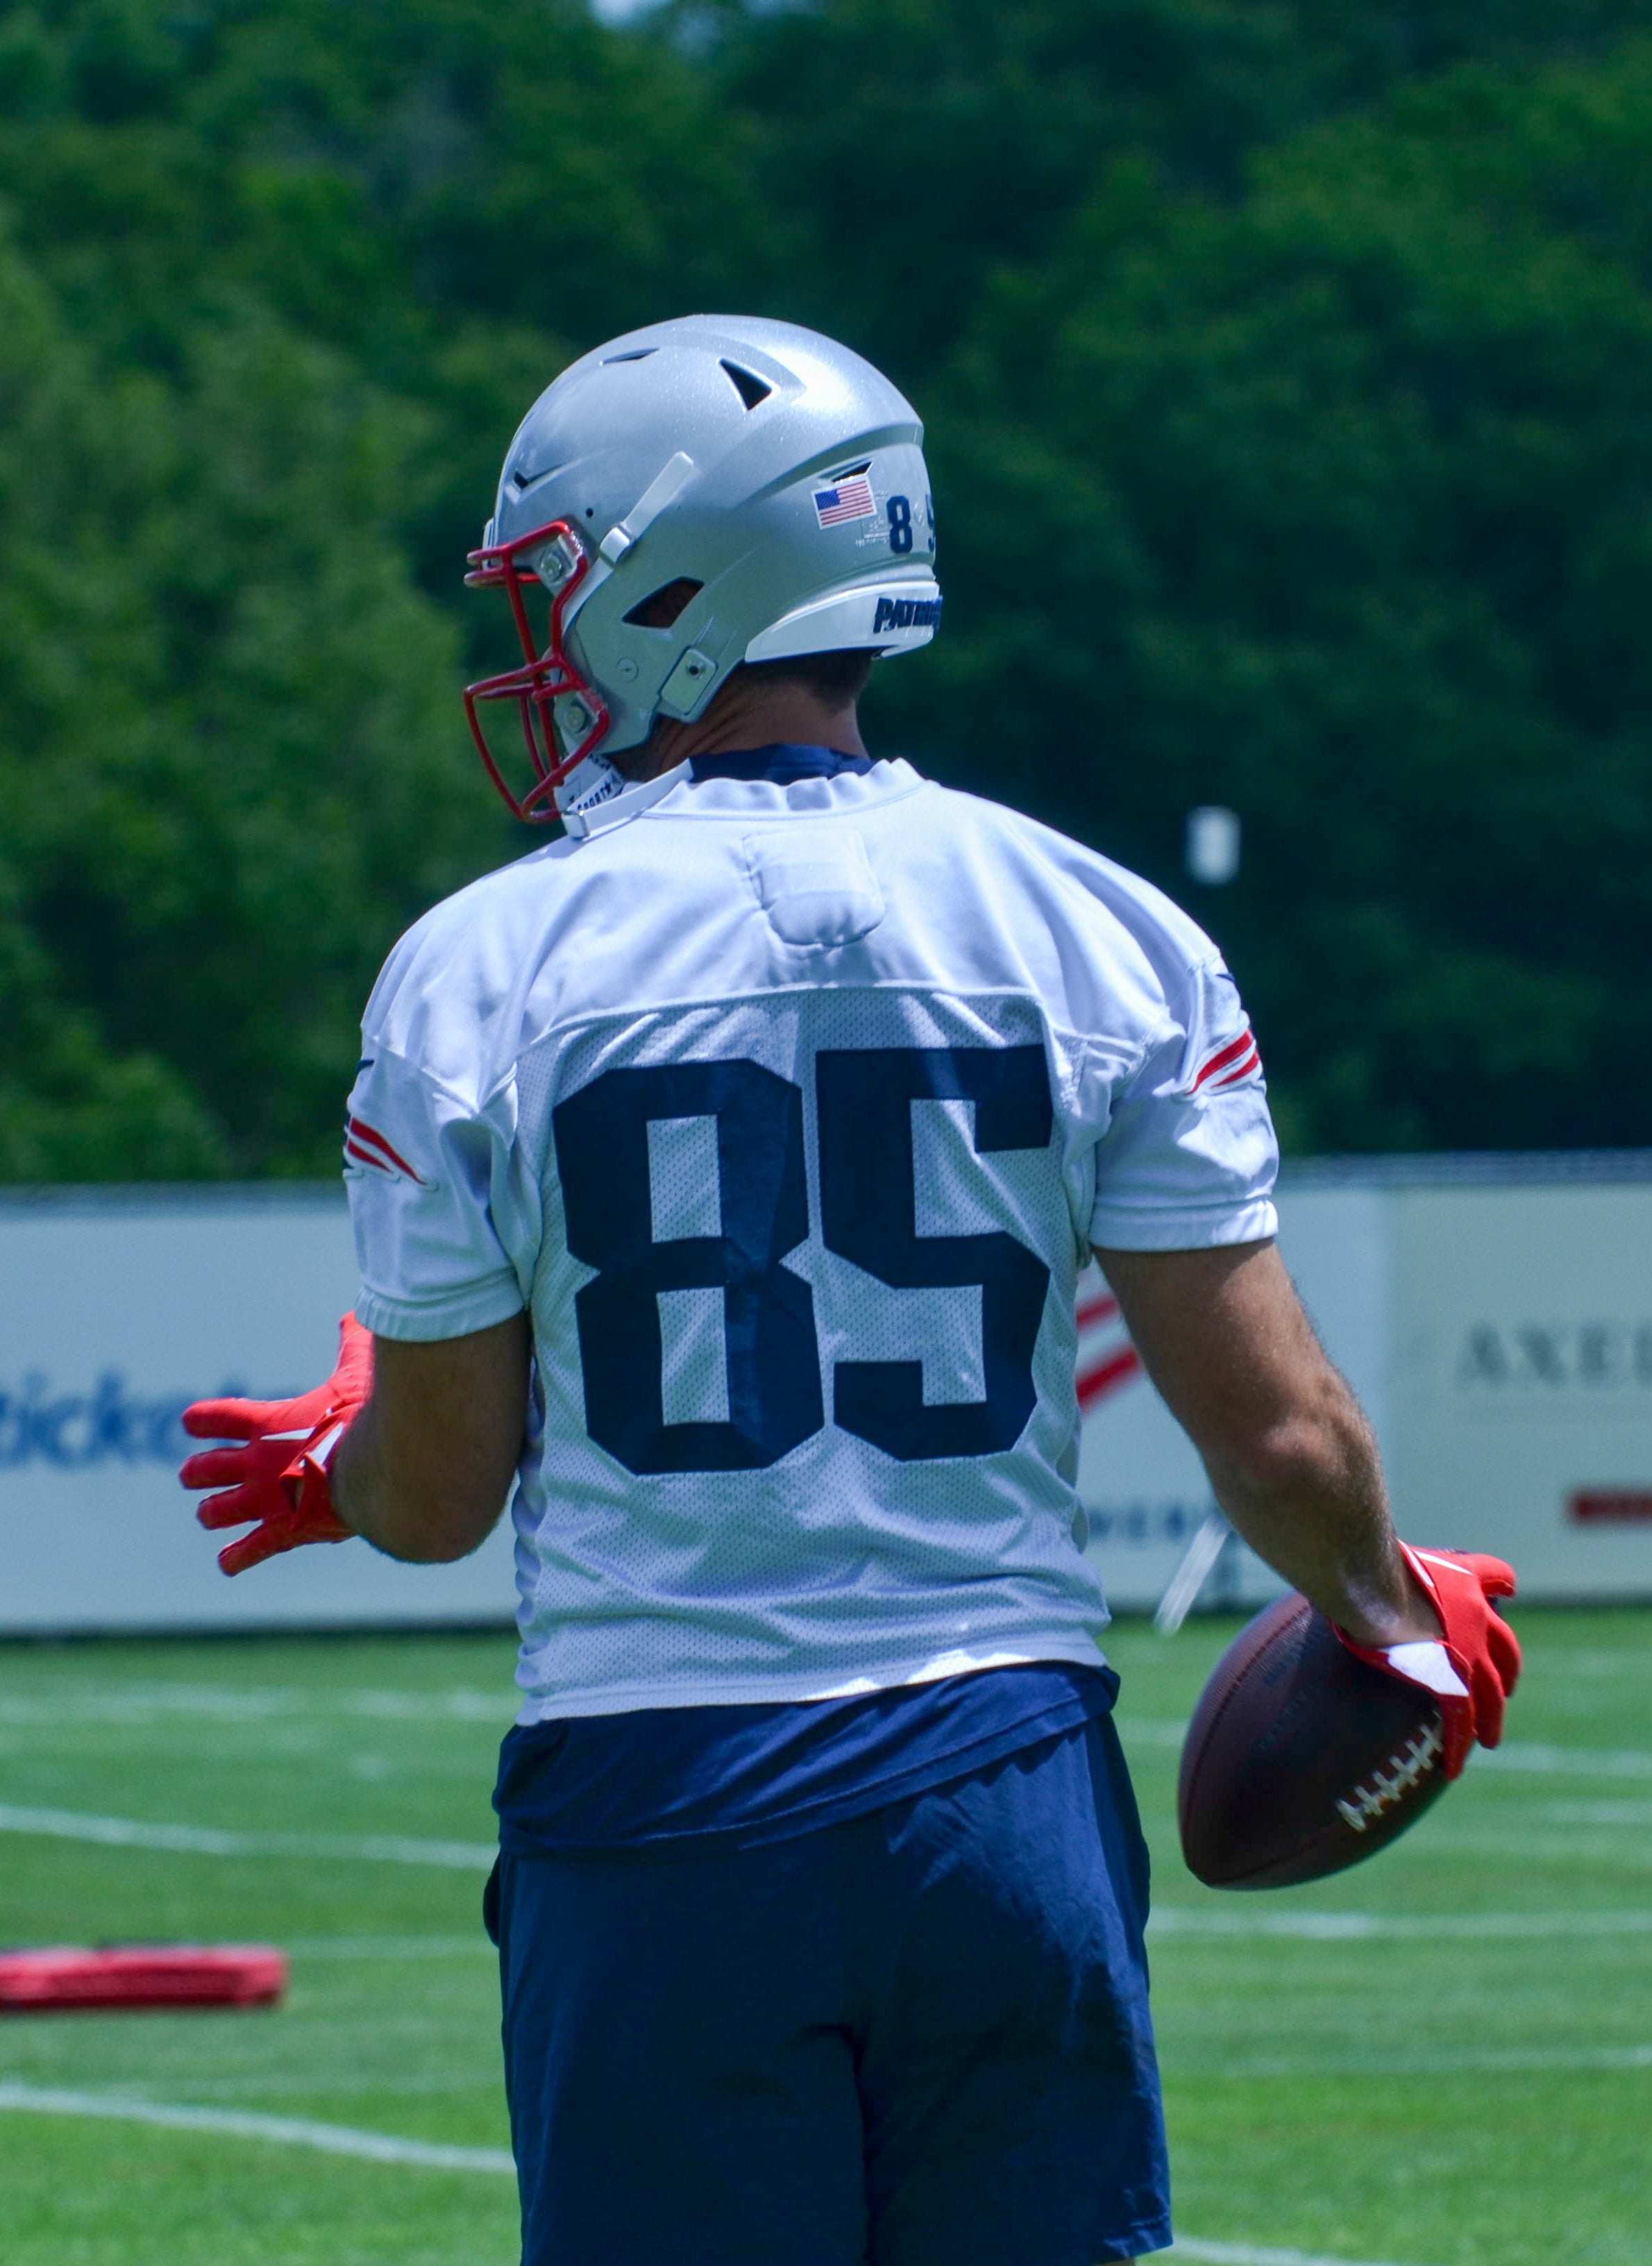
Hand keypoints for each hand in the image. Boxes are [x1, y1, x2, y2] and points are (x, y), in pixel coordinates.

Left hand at [179, 1318, 372, 1575]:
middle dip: (200, 1471)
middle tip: (189, 1474)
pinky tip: (225, 1563)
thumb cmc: (367, 1416)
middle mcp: (261, 1463)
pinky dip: (239, 1556)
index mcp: (272, 1423)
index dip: (205, 1420)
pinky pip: (255, 1548)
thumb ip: (351, 1346)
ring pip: (224, 1510)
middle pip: (212, 1468)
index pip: (224, 1417)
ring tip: (204, 1514)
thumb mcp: (358, 1372)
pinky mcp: (288, 1529)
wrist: (377, 1467)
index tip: (188, 1421)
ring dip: (212, 1512)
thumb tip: (353, 1314)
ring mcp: (270, 1499)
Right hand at [1338, 1543, 1520, 1779]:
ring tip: (1489, 1738)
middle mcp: (1478, 1620)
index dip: (1497, 1589)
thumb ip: (1381, 1553)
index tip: (1503, 1599)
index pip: (1497, 1579)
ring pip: (1492, 1695)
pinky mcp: (1452, 1682)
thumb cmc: (1369, 1560)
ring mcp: (1470, 1653)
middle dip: (1506, 1672)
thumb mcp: (1385, 1547)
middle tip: (1504, 1689)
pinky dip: (1458, 1746)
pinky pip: (1462, 1721)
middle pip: (1505, 1651)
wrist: (1374, 1585)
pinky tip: (1453, 1767)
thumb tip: (1350, 1546)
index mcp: (1466, 1582)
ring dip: (1491, 1719)